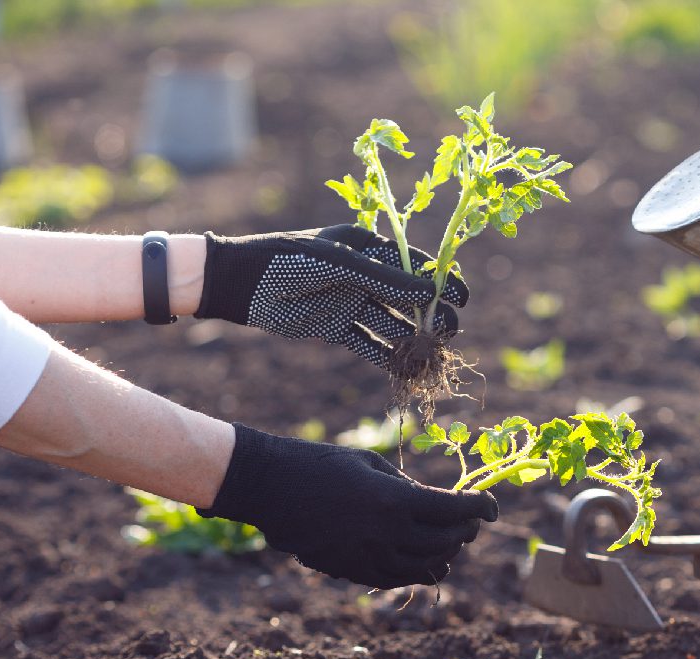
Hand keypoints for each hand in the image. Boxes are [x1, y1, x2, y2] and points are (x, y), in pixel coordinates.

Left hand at [197, 225, 472, 366]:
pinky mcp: (335, 327)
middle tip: (448, 333)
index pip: (413, 264)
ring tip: (430, 354)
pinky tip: (404, 369)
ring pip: (390, 322)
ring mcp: (350, 301)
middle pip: (406, 298)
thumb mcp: (337, 264)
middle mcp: (362, 274)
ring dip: (410, 338)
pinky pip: (367, 343)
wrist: (237, 283)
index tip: (462, 298)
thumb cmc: (287, 260)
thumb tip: (429, 294)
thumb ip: (383, 279)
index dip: (440, 281)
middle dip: (429, 315)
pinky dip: (385, 356)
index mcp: (366, 247)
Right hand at [200, 424, 497, 587]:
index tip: (493, 508)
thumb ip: (407, 487)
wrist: (271, 488)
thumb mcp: (371, 464)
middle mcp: (387, 534)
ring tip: (453, 543)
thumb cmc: (321, 464)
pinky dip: (418, 571)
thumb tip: (434, 505)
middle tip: (473, 522)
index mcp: (395, 501)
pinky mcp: (351, 571)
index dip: (481, 509)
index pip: (455, 510)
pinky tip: (427, 563)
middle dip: (466, 531)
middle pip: (445, 541)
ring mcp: (369, 557)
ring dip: (445, 554)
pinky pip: (395, 579)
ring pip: (425, 566)